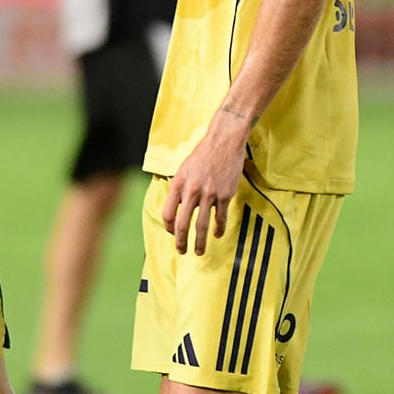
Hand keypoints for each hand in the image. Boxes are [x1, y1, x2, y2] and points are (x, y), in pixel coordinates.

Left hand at [163, 109, 249, 254]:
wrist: (224, 142)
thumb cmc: (202, 154)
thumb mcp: (183, 169)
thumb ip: (179, 189)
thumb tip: (177, 209)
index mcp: (178, 184)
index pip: (168, 213)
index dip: (168, 227)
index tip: (172, 232)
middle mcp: (192, 191)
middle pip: (182, 224)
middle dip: (181, 241)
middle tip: (182, 251)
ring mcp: (209, 194)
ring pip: (202, 225)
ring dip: (199, 242)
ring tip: (199, 251)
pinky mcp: (225, 195)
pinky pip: (220, 217)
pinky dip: (218, 228)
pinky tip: (217, 234)